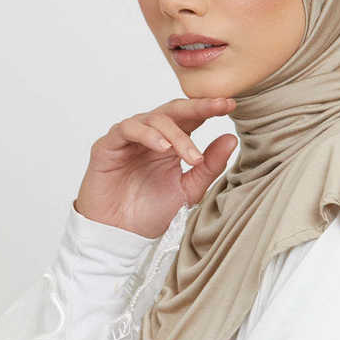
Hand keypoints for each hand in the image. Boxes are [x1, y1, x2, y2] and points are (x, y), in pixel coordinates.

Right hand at [73, 97, 238, 237]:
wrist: (122, 234)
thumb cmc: (151, 212)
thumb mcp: (189, 190)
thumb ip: (209, 166)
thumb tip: (231, 139)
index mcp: (171, 141)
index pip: (192, 117)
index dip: (210, 108)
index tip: (231, 104)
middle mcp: (150, 134)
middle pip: (174, 110)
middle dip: (198, 107)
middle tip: (220, 106)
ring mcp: (129, 138)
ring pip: (153, 119)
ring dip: (175, 134)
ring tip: (190, 155)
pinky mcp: (108, 145)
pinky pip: (127, 129)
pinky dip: (147, 135)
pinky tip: (162, 147)